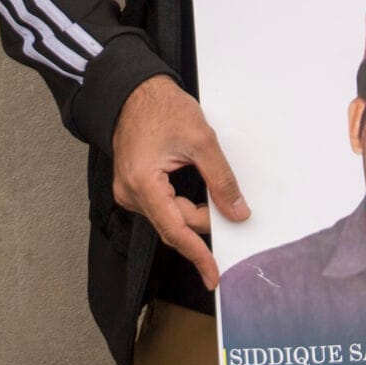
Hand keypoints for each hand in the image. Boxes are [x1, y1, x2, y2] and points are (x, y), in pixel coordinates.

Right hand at [110, 75, 246, 290]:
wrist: (134, 90)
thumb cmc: (161, 108)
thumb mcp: (201, 141)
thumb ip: (221, 180)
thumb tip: (236, 211)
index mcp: (143, 183)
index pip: (176, 231)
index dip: (198, 254)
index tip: (214, 274)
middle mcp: (130, 193)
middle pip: (174, 225)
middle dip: (203, 226)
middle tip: (231, 218)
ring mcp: (128, 190)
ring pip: (168, 218)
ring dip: (193, 215)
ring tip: (215, 203)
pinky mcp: (133, 186)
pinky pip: (161, 207)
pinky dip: (181, 208)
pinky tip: (196, 203)